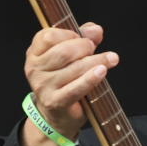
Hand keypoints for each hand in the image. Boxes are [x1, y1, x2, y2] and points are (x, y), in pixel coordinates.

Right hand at [22, 22, 117, 145]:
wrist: (57, 116)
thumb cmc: (65, 81)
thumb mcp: (71, 57)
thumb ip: (82, 39)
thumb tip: (96, 30)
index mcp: (34, 54)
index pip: (48, 36)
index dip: (69, 34)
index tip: (83, 39)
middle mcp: (34, 69)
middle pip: (63, 52)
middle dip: (85, 47)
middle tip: (95, 51)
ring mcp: (43, 86)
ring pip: (74, 68)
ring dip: (96, 61)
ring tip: (111, 59)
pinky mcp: (55, 102)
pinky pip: (76, 88)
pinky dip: (91, 79)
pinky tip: (102, 71)